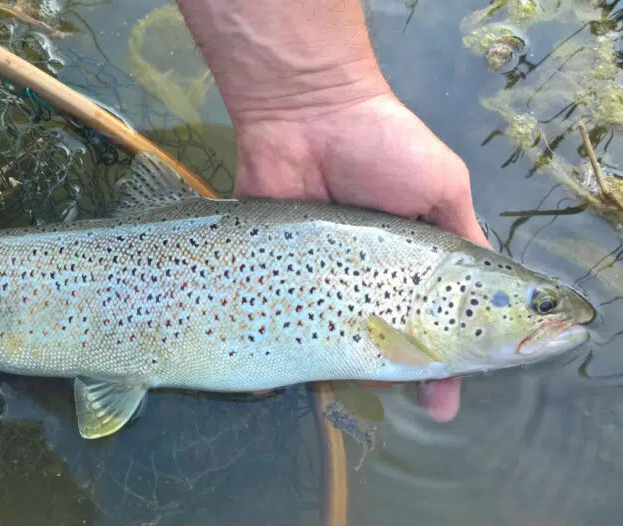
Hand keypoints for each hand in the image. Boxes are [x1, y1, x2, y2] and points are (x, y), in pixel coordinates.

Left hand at [231, 93, 489, 421]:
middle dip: (401, 369)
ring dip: (348, 362)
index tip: (449, 396)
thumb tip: (485, 297)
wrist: (305, 114)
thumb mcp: (443, 187)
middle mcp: (367, 268)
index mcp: (411, 253)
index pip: (433, 317)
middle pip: (384, 331)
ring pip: (336, 329)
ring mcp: (321, 270)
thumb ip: (462, 237)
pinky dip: (291, 339)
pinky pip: (283, 311)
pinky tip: (299, 371)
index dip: (445, 358)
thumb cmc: (385, 146)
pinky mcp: (277, 265)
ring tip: (363, 389)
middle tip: (419, 400)